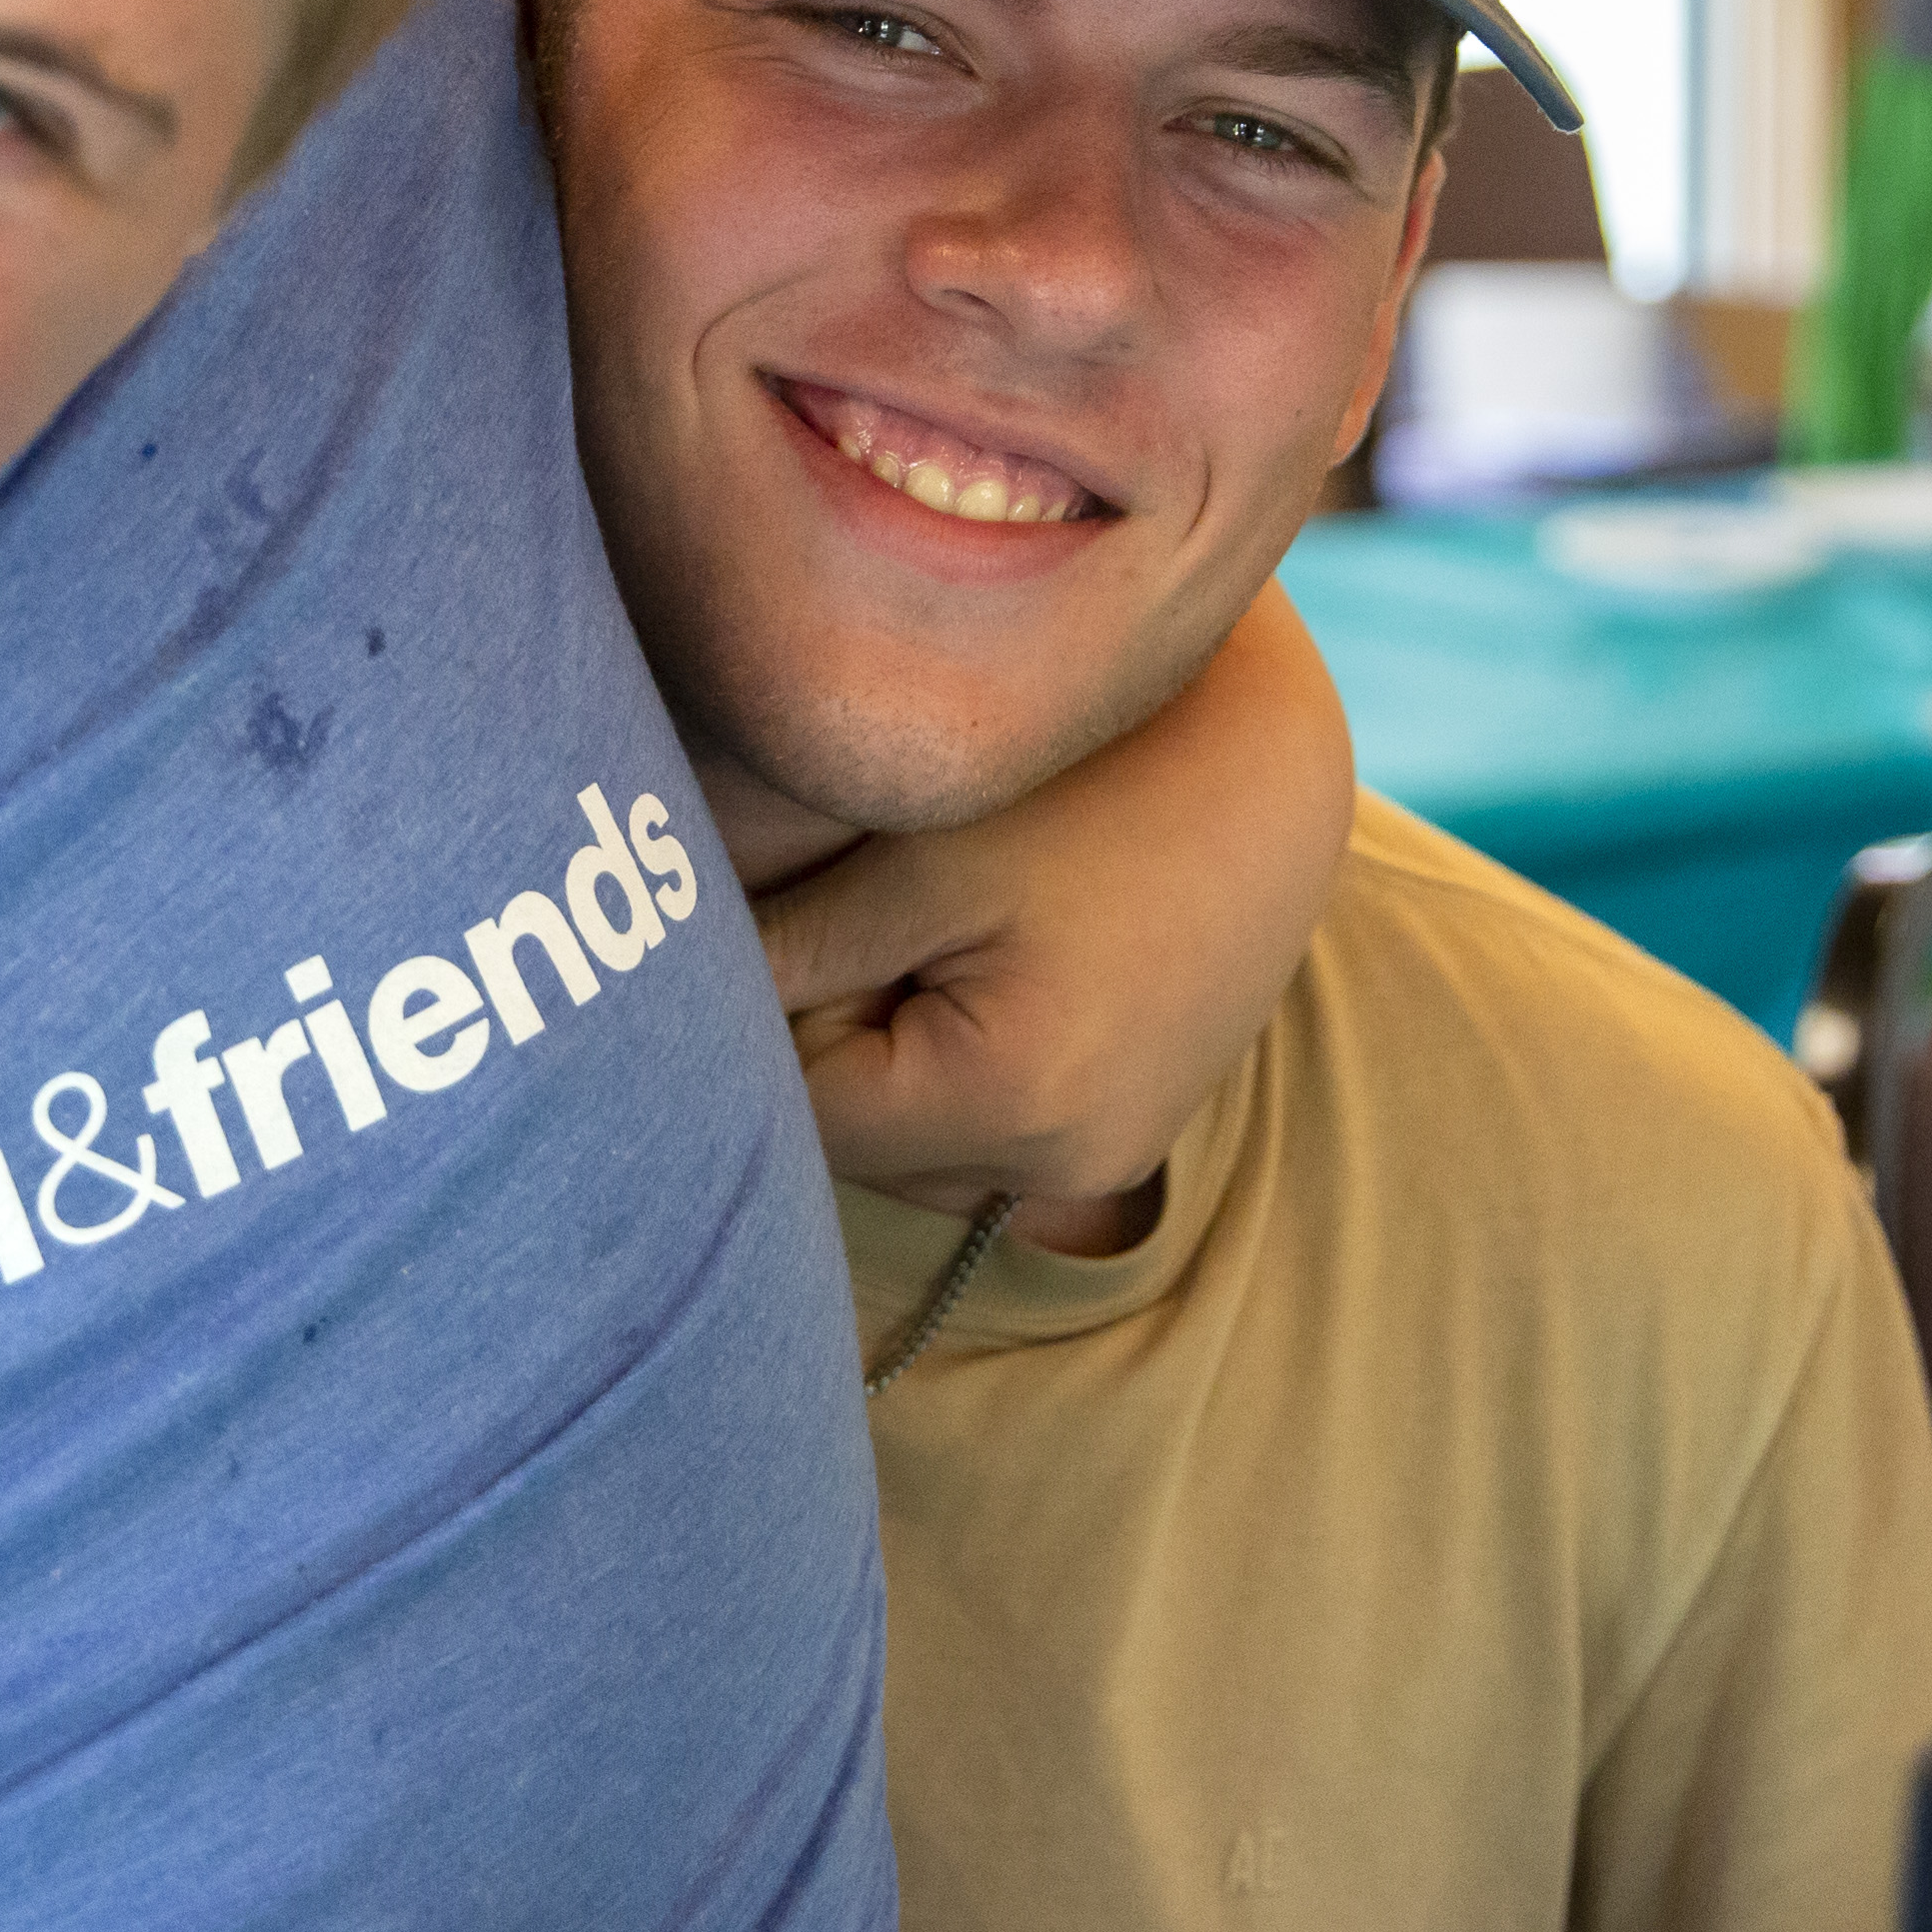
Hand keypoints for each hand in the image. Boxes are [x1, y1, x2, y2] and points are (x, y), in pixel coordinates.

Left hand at [755, 582, 1356, 1215]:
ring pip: (917, 1140)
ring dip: (885, 1053)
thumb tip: (660, 1003)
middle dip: (822, 1043)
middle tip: (844, 909)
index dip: (753, 1028)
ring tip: (919, 924)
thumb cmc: (1093, 788)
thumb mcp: (919, 861)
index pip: (804, 1120)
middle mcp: (1067, 1164)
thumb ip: (787, 951)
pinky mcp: (1126, 1127)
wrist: (1272, 767)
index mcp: (1010, 1103)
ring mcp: (1107, 1156)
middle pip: (861, 1145)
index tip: (751, 932)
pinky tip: (974, 950)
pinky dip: (953, 1052)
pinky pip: (984, 1121)